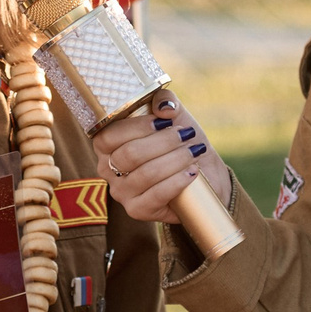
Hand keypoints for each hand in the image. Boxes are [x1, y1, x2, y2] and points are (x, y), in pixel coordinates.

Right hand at [90, 95, 231, 224]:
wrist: (203, 175)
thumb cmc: (180, 144)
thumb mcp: (172, 116)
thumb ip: (164, 101)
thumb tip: (164, 108)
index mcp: (107, 145)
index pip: (109, 135)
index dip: (138, 126)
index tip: (165, 121)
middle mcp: (108, 169)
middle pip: (130, 154)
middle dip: (163, 142)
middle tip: (185, 135)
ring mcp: (121, 192)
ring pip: (145, 174)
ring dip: (175, 160)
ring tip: (194, 152)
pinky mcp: (137, 211)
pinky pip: (156, 195)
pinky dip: (177, 181)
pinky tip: (192, 172)